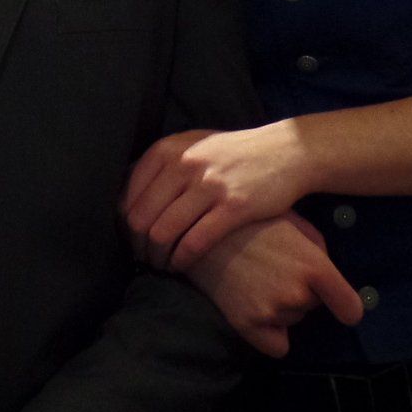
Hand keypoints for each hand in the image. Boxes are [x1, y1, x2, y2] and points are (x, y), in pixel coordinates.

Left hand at [124, 124, 308, 269]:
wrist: (286, 151)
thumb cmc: (234, 154)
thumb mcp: (194, 145)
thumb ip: (163, 165)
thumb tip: (128, 197)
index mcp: (169, 149)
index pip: (128, 196)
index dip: (125, 225)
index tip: (133, 240)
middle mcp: (184, 164)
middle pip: (140, 218)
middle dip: (138, 246)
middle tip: (144, 259)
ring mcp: (209, 185)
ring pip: (162, 233)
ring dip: (157, 257)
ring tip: (161, 265)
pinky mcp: (234, 207)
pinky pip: (194, 242)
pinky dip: (181, 260)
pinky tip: (181, 266)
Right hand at [186, 214, 363, 357]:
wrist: (200, 229)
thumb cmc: (251, 220)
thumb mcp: (294, 223)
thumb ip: (317, 250)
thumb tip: (328, 278)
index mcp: (314, 265)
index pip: (350, 308)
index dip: (348, 310)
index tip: (344, 310)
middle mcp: (298, 292)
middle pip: (313, 307)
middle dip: (300, 292)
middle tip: (273, 269)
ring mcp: (273, 311)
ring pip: (292, 320)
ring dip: (281, 307)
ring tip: (256, 279)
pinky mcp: (248, 325)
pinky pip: (277, 347)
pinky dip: (270, 334)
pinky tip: (255, 308)